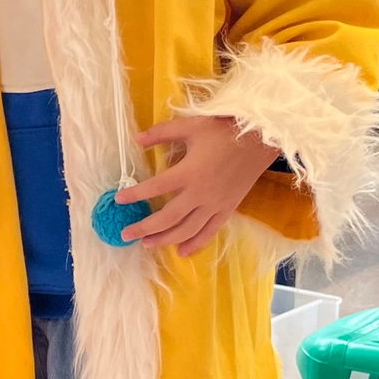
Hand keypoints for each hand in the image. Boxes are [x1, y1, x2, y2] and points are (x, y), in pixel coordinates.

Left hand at [115, 115, 279, 255]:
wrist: (260, 141)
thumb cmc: (224, 130)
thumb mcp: (191, 126)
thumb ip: (162, 133)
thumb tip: (136, 138)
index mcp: (189, 172)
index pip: (155, 187)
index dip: (135, 194)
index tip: (118, 199)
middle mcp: (200, 193)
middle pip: (167, 217)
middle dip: (144, 227)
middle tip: (126, 234)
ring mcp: (214, 205)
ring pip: (186, 230)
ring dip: (164, 239)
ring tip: (146, 244)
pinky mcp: (227, 210)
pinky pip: (209, 232)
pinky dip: (194, 244)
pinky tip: (180, 252)